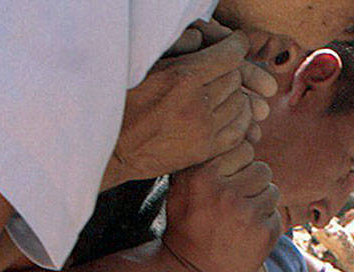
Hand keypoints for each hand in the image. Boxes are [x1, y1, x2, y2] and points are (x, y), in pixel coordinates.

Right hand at [108, 21, 278, 184]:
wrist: (113, 148)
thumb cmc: (123, 103)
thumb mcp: (146, 66)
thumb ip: (177, 49)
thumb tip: (201, 38)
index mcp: (183, 77)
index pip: (229, 56)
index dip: (236, 46)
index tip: (237, 43)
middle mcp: (198, 103)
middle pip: (235, 79)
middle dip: (231, 71)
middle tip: (222, 70)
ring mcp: (203, 130)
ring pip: (240, 105)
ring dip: (236, 96)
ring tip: (225, 93)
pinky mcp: (204, 151)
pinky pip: (237, 133)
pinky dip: (239, 121)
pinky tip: (230, 116)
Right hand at [161, 144, 282, 271]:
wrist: (189, 271)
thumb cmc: (186, 223)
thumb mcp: (181, 185)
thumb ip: (206, 158)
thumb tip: (247, 131)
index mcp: (202, 175)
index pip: (243, 148)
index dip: (238, 165)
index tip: (227, 182)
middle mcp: (226, 192)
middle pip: (262, 169)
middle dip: (252, 184)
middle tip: (236, 202)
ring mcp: (247, 214)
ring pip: (272, 191)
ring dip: (261, 203)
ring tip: (241, 218)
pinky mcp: (264, 234)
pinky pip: (276, 215)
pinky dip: (265, 225)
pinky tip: (246, 235)